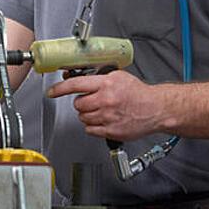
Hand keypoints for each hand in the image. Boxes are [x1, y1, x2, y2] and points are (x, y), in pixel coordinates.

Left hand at [47, 70, 170, 141]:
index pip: (76, 85)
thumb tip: (77, 77)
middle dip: (83, 103)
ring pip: (83, 117)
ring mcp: (108, 117)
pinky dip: (93, 126)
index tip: (52, 92)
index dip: (60, 88)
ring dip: (88, 115)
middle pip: (78, 104)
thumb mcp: (118, 77)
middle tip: (93, 101)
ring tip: (102, 111)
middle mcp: (105, 100)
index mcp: (106, 84)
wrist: (156, 108)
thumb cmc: (138, 93)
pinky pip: (90, 129)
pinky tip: (104, 120)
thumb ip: (98, 77)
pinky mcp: (111, 131)